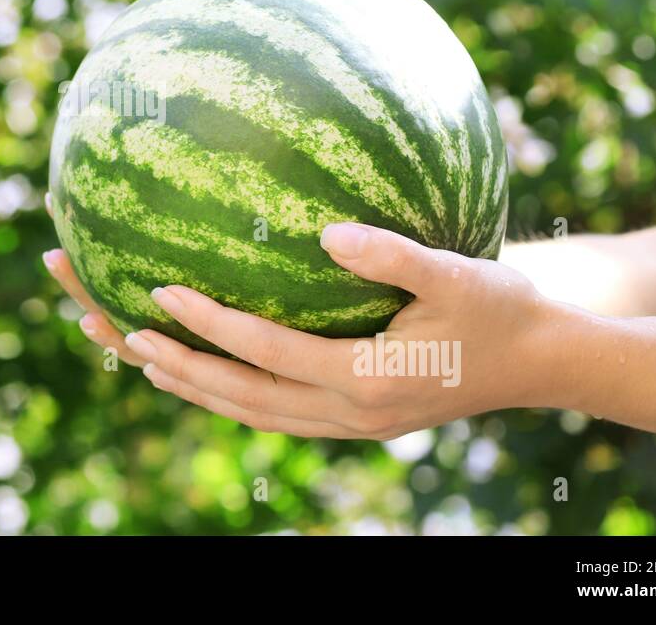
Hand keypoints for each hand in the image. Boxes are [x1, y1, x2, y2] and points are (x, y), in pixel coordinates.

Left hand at [46, 215, 565, 438]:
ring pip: (249, 413)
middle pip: (238, 398)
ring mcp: (347, 424)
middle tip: (112, 329)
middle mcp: (347, 413)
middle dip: (172, 364)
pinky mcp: (352, 418)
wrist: (544, 364)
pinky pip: (271, 410)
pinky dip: (227, 391)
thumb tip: (326, 230)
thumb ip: (394, 253)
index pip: (265, 352)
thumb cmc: (502, 310)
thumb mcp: (459, 274)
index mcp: (366, 379)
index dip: (208, 323)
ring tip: (134, 354)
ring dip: (190, 385)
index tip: (155, 291)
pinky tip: (200, 365)